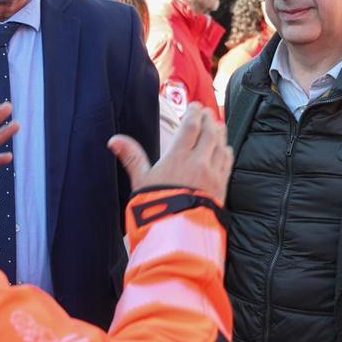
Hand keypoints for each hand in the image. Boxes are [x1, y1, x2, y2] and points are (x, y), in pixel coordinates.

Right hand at [108, 103, 231, 202]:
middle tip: (205, 112)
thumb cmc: (155, 208)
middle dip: (208, 119)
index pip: (190, 127)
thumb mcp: (140, 182)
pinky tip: (224, 148)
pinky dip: (226, 150)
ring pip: (221, 145)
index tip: (194, 106)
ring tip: (216, 125)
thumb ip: (132, 158)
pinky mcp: (221, 187)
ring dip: (219, 132)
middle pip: (209, 132)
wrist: (177, 235)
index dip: (194, 113)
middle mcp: (199, 163)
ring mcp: (213, 175)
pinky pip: (227, 162)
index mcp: (178, 158)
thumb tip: (114, 140)